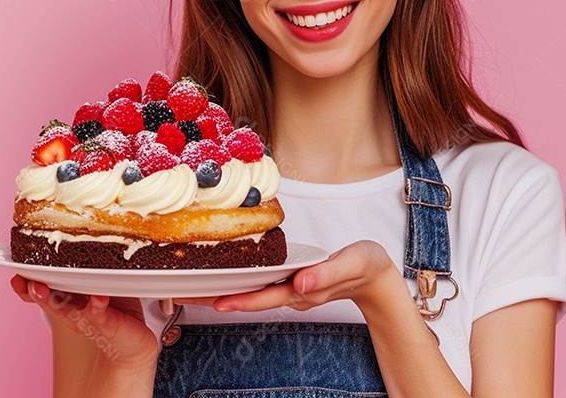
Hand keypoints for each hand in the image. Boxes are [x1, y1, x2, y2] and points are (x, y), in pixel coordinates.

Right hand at [10, 274, 159, 369]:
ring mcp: (89, 321)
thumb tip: (74, 235)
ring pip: (68, 311)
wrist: (135, 342)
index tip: (15, 274)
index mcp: (68, 298)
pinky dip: (97, 308)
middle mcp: (74, 312)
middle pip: (49, 301)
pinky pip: (101, 317)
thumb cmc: (116, 308)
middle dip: (35, 293)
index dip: (25, 285)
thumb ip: (86, 266)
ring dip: (55, 301)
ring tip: (44, 289)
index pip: (41, 291)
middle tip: (26, 283)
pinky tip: (98, 299)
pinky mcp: (109, 326)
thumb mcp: (97, 283)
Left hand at [174, 240, 399, 311]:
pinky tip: (228, 274)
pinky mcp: (292, 281)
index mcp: (303, 290)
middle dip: (221, 296)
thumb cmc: (365, 266)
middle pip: (251, 298)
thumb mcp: (352, 264)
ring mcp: (292, 289)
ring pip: (255, 292)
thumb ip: (326, 274)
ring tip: (197, 283)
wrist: (377, 275)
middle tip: (189, 293)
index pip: (265, 298)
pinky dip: (244, 281)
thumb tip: (299, 282)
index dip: (239, 300)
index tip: (214, 301)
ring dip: (228, 289)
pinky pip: (263, 284)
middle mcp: (293, 293)